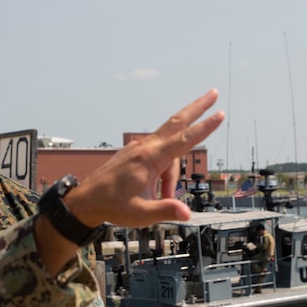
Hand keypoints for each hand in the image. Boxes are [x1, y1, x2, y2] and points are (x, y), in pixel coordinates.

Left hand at [64, 89, 223, 228]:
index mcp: (149, 159)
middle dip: (197, 108)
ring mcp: (139, 148)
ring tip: (161, 198)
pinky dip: (164, 171)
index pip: (183, 140)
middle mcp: (145, 148)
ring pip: (169, 154)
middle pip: (177, 123)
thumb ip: (166, 211)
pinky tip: (155, 190)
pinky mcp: (135, 153)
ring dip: (171, 176)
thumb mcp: (141, 214)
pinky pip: (158, 157)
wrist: (87, 200)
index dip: (204, 128)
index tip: (219, 114)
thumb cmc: (112, 206)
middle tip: (213, 93)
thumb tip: (187, 214)